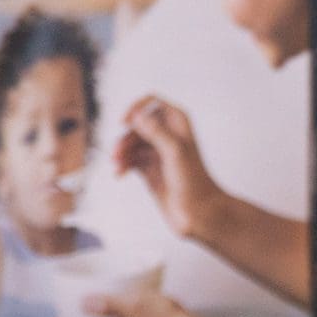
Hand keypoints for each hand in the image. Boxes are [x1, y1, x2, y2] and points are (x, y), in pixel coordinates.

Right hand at [113, 95, 226, 241]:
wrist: (200, 213)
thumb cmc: (194, 183)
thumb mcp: (175, 152)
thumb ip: (157, 132)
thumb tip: (137, 116)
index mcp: (178, 124)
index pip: (152, 102)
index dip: (136, 108)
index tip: (125, 122)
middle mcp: (168, 135)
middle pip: (137, 125)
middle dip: (126, 137)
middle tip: (117, 153)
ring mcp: (157, 152)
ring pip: (130, 143)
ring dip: (121, 152)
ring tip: (117, 166)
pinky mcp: (150, 169)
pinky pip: (130, 160)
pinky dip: (123, 164)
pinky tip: (119, 173)